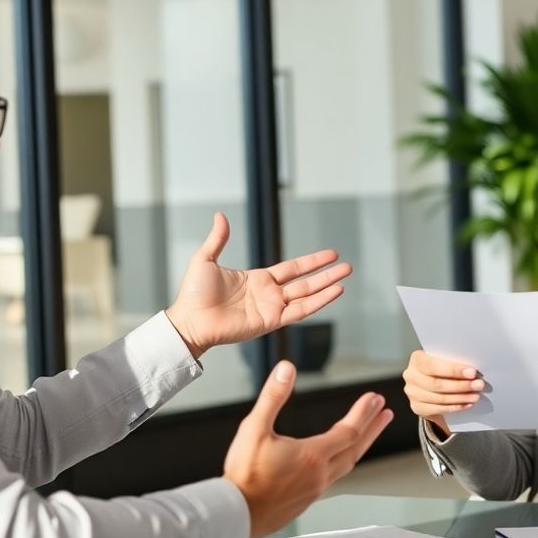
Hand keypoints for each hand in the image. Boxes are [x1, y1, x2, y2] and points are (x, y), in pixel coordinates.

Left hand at [165, 213, 351, 357]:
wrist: (190, 320)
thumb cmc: (193, 295)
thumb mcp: (206, 259)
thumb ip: (218, 239)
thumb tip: (220, 216)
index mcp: (258, 279)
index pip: (292, 268)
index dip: (312, 261)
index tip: (331, 254)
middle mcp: (269, 294)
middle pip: (305, 282)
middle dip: (326, 273)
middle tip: (347, 266)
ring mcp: (271, 309)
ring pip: (307, 296)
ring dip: (327, 287)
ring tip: (345, 277)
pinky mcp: (270, 322)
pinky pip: (299, 311)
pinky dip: (318, 302)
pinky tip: (333, 293)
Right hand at [223, 361, 392, 537]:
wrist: (236, 514)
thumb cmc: (244, 475)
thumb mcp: (254, 428)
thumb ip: (273, 397)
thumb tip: (286, 369)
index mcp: (312, 455)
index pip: (348, 430)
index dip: (363, 413)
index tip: (375, 399)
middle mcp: (319, 474)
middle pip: (355, 448)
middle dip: (372, 428)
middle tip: (385, 414)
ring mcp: (314, 490)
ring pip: (347, 465)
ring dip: (360, 447)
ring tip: (366, 437)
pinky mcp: (305, 501)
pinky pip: (333, 479)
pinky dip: (342, 464)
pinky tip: (335, 464)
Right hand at [401, 350, 482, 436]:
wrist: (431, 386)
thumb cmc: (441, 369)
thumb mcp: (443, 361)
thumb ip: (452, 363)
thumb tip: (472, 370)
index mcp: (416, 359)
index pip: (433, 365)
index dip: (453, 370)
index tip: (472, 372)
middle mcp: (410, 376)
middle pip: (436, 384)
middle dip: (460, 385)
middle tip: (478, 385)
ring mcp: (412, 393)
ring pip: (439, 398)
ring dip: (460, 397)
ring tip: (476, 396)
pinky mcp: (417, 407)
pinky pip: (438, 409)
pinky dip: (455, 407)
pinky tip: (467, 404)